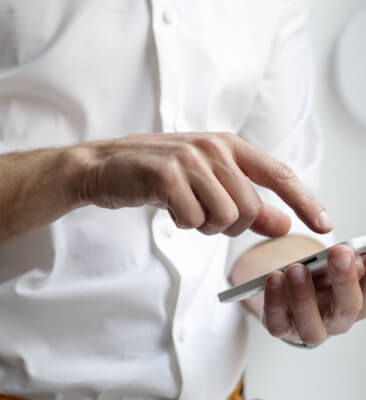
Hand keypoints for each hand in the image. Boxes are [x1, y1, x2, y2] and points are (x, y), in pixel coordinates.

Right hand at [79, 132, 332, 236]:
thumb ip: (247, 203)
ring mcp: (189, 160)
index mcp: (228, 145)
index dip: (304, 201)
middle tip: (203, 214)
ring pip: (224, 217)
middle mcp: (213, 148)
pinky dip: (182, 223)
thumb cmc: (158, 175)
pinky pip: (193, 219)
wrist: (106, 166)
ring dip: (204, 225)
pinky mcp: (166, 175)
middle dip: (230, 225)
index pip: (278, 174)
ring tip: (184, 208)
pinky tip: (167, 207)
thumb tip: (284, 224)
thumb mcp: (207, 184)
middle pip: (250, 208)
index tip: (323, 224)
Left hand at [263, 245, 365, 345]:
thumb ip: (340, 261)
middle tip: (340, 252)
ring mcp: (308, 328)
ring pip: (311, 324)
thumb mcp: (328, 265)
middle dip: (345, 279)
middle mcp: (336, 320)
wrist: (281, 289)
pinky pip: (277, 321)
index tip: (365, 254)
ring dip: (304, 296)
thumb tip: (350, 253)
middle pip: (347, 307)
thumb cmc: (312, 276)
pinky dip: (274, 300)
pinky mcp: (280, 328)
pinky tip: (274, 277)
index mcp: (354, 302)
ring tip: (297, 268)